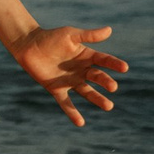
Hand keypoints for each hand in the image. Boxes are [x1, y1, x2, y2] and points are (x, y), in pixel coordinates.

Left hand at [8, 24, 128, 126]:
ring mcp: (70, 81)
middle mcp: (81, 70)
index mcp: (87, 56)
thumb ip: (88, 36)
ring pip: (87, 92)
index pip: (104, 61)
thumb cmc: (51, 37)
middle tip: (113, 87)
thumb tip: (109, 30)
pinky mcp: (57, 89)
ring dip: (97, 99)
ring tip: (108, 106)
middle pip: (97, 77)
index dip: (114, 64)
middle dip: (105, 82)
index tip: (124, 68)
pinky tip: (80, 123)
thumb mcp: (70, 35)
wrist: (29, 45)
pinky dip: (72, 113)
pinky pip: (66, 103)